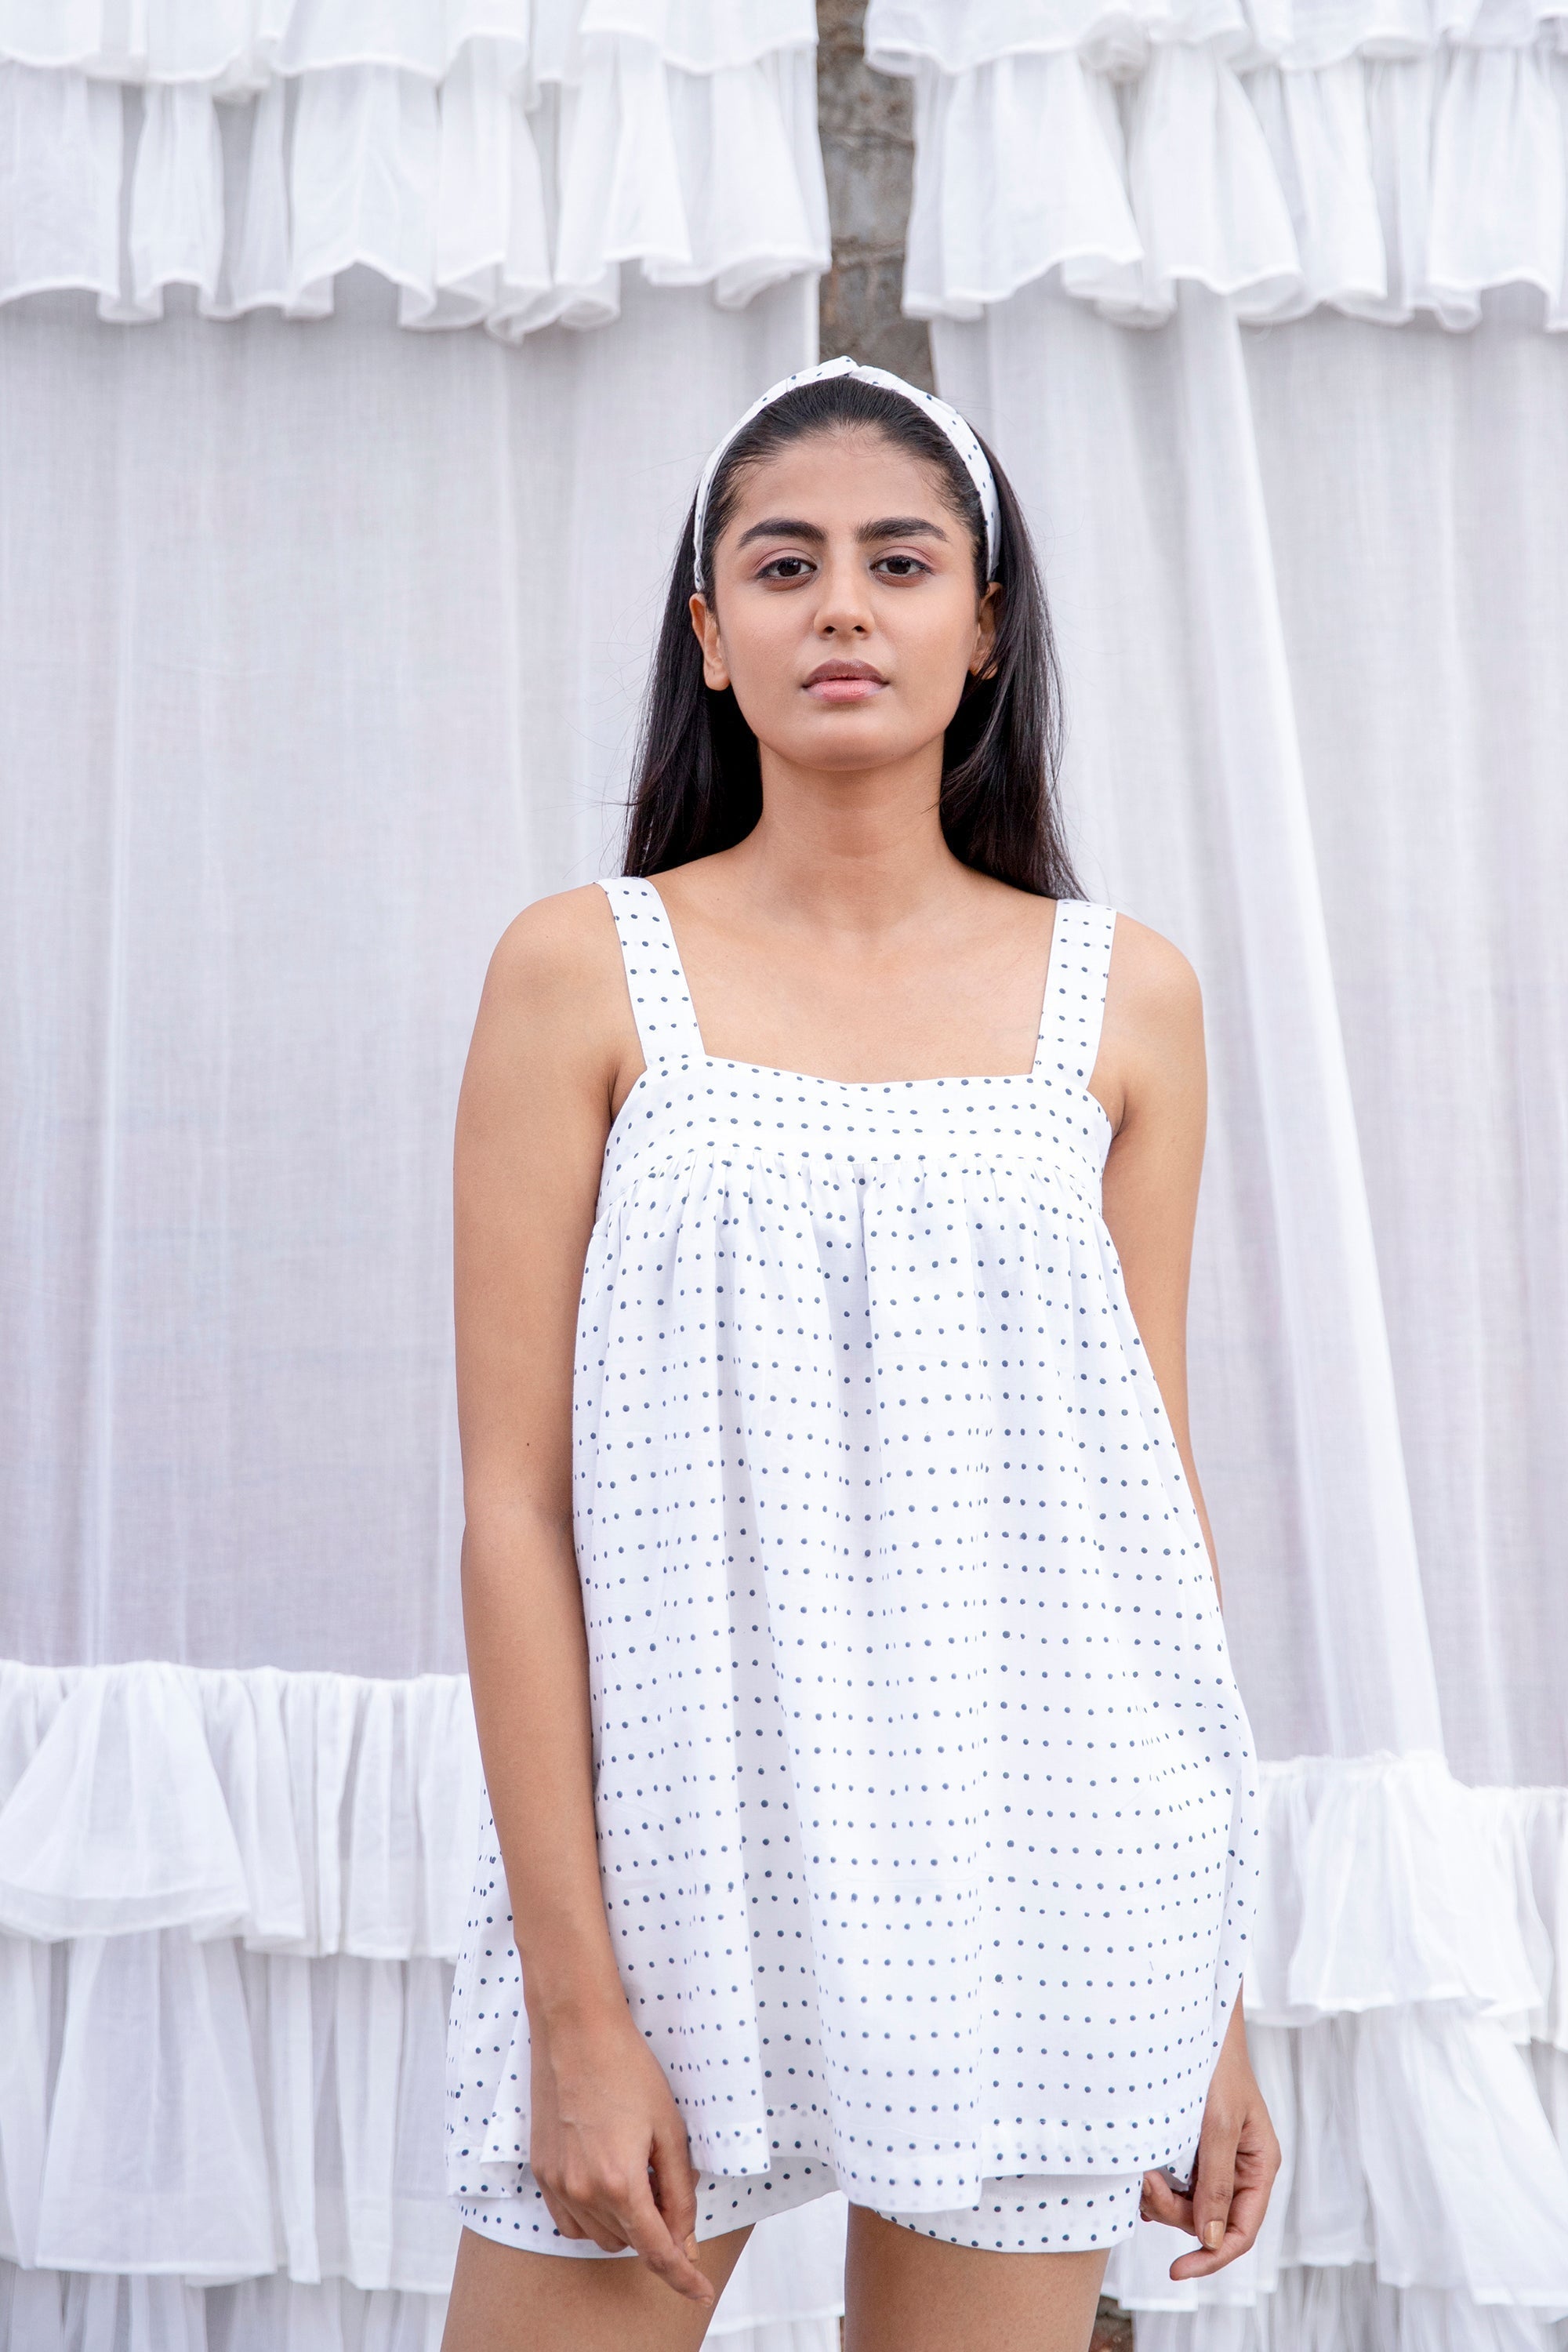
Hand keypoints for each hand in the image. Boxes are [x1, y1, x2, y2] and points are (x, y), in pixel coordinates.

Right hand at [528, 1998, 714, 2307]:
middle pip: (630, 2243)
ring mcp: (557, 2184)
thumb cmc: (628, 2070)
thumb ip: (679, 2190)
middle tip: (666, 2184)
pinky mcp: (541, 2172)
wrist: (576, 2031)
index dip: (682, 2277)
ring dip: (624, 2222)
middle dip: (655, 2228)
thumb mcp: (669, 2129)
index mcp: (621, 2183)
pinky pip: (570, 2220)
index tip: (700, 2292)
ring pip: (600, 2235)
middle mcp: (584, 2192)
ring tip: (635, 2168)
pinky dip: (593, 2215)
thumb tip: (685, 2238)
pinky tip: (606, 2182)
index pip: (657, 2251)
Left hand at [1139, 1990, 1280, 2278]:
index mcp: (1259, 2166)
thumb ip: (1216, 2182)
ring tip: (1140, 2169)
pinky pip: (1174, 2184)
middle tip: (1147, 2183)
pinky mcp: (1189, 2148)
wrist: (1192, 2020)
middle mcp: (1239, 2168)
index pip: (1241, 2231)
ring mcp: (1213, 2159)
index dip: (1212, 2257)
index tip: (1177, 2271)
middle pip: (1209, 2222)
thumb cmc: (1214, 2065)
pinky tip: (1141, 2168)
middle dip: (1175, 2213)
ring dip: (1161, 2197)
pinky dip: (1156, 2183)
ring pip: (1187, 2206)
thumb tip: (1213, 2240)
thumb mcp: (1216, 2124)